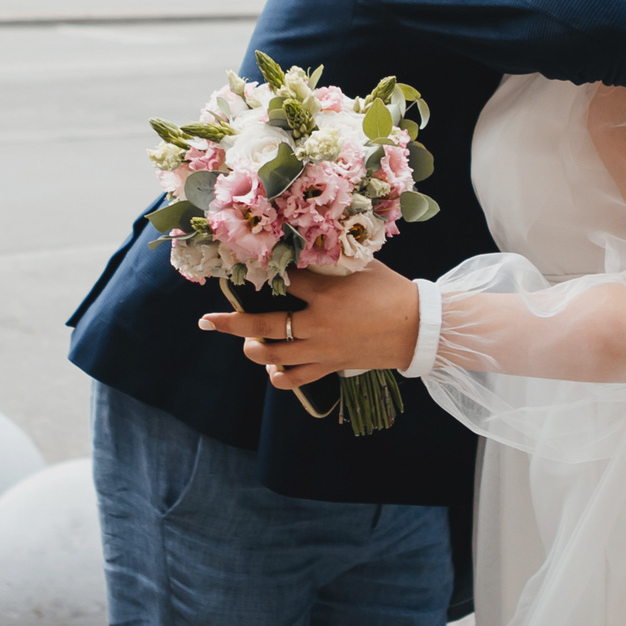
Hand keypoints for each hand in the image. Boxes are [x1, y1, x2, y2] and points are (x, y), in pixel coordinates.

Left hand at [198, 263, 420, 389]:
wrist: (418, 328)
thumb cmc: (392, 291)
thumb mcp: (363, 266)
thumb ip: (332, 260)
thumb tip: (306, 247)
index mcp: (325, 294)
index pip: (284, 281)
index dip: (263, 272)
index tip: (245, 265)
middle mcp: (317, 323)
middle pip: (264, 324)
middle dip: (231, 322)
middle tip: (206, 320)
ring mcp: (322, 348)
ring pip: (274, 355)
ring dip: (253, 349)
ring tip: (246, 343)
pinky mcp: (331, 365)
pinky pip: (297, 378)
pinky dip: (280, 377)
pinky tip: (272, 370)